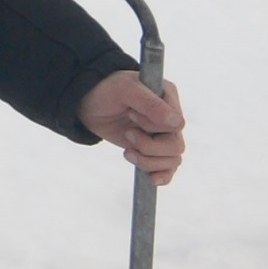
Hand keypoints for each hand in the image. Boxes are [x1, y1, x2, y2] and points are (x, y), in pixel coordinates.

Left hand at [77, 70, 185, 185]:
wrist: (89, 104)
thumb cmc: (107, 90)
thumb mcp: (125, 90)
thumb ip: (150, 104)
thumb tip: (179, 123)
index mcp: (169, 96)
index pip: (177, 124)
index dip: (153, 125)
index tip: (130, 113)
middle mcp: (170, 117)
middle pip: (176, 146)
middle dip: (148, 146)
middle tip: (128, 134)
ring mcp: (163, 135)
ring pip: (172, 161)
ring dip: (147, 160)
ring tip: (127, 151)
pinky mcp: (154, 151)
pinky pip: (168, 170)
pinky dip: (161, 176)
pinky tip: (151, 178)